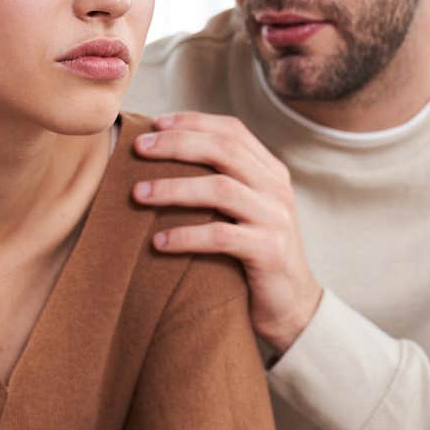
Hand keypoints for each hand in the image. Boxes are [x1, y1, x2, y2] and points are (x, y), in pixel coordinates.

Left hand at [132, 112, 322, 354]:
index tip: (154, 124)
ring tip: (138, 193)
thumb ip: (220, 183)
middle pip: (225, 150)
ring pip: (221, 189)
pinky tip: (157, 243)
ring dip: (173, 187)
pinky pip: (221, 236)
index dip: (193, 122)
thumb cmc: (252, 256)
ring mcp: (276, 219)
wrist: (291, 307)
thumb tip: (161, 156)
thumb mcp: (243, 211)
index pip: (232, 131)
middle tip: (139, 148)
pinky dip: (185, 236)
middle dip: (178, 144)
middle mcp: (276, 188)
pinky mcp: (269, 251)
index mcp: (270, 172)